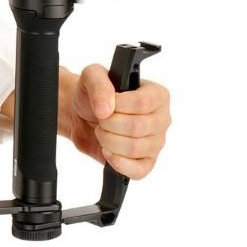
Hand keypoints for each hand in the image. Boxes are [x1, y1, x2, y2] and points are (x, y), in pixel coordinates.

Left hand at [62, 65, 171, 179]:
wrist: (84, 116)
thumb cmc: (95, 95)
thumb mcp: (92, 76)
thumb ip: (99, 84)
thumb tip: (106, 108)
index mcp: (157, 95)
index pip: (143, 103)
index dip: (118, 106)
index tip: (105, 105)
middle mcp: (162, 119)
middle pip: (137, 127)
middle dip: (109, 125)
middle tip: (101, 120)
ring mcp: (156, 143)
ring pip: (135, 148)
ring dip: (109, 142)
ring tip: (103, 133)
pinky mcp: (146, 163)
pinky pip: (139, 171)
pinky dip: (119, 163)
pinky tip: (108, 152)